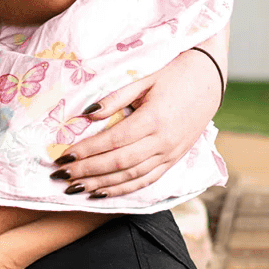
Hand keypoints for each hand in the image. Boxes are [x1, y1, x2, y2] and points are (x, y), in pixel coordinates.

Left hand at [51, 50, 223, 196]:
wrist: (208, 81)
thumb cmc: (172, 76)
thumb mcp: (142, 81)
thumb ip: (115, 99)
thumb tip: (87, 114)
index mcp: (152, 120)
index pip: (112, 142)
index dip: (86, 152)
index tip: (63, 156)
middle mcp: (162, 142)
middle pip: (118, 163)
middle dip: (87, 171)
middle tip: (60, 175)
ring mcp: (170, 154)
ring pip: (131, 176)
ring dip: (100, 184)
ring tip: (75, 188)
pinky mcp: (174, 161)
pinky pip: (147, 180)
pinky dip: (123, 189)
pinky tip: (102, 192)